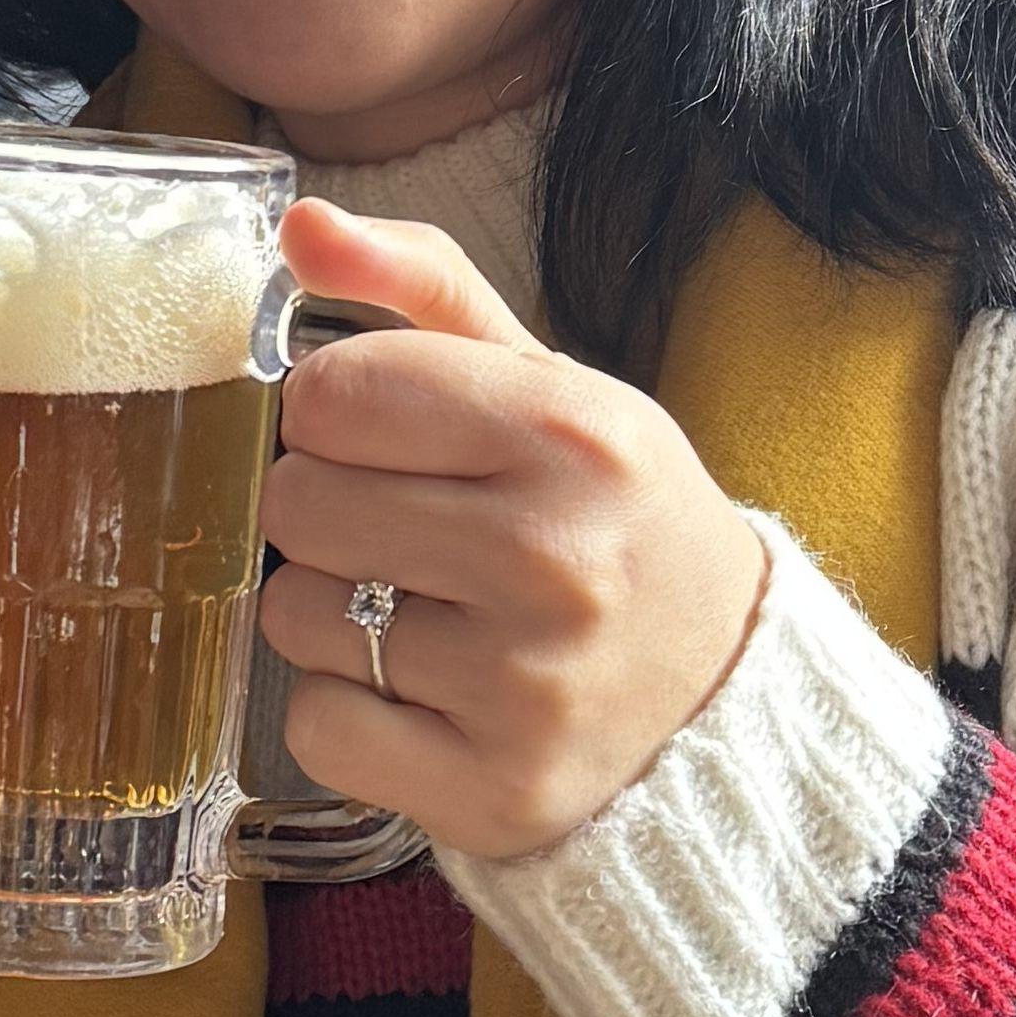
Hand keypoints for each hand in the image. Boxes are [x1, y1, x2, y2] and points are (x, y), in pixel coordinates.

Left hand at [252, 200, 776, 866]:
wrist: (722, 694)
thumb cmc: (609, 519)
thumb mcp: (547, 381)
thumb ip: (421, 285)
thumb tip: (300, 226)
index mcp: (572, 431)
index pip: (333, 392)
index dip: (337, 413)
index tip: (389, 439)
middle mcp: (553, 555)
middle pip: (296, 504)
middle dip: (329, 512)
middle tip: (409, 534)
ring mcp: (522, 685)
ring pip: (293, 616)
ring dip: (333, 612)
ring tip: (424, 614)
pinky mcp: (490, 790)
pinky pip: (318, 727)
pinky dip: (347, 712)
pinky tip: (422, 696)